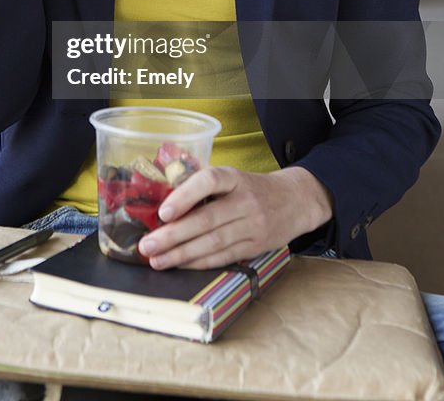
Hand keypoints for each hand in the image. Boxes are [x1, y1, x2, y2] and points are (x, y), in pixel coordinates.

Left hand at [137, 166, 332, 269]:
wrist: (296, 200)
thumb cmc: (252, 188)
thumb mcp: (233, 177)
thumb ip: (205, 187)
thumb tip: (163, 203)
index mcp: (235, 178)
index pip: (209, 181)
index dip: (185, 196)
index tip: (163, 212)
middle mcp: (245, 201)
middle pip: (206, 220)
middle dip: (173, 235)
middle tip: (147, 245)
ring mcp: (252, 226)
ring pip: (213, 243)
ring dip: (181, 254)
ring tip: (157, 260)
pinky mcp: (255, 247)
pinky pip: (223, 257)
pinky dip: (199, 263)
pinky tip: (180, 265)